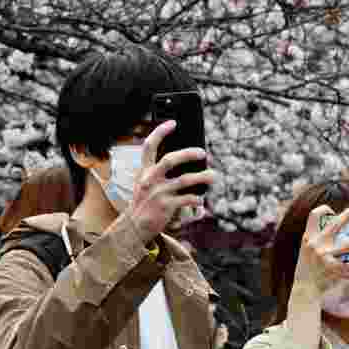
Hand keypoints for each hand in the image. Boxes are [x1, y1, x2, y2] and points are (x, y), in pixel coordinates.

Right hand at [128, 120, 215, 243]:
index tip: (173, 122)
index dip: (160, 132)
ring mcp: (158, 193)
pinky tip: (201, 200)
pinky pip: (187, 199)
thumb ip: (160, 170)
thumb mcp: (146, 182)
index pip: (149, 146)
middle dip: (188, 154)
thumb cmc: (145, 200)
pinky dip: (197, 199)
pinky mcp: (165, 206)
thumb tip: (189, 158)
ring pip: (185, 180)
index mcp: (145, 170)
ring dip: (203, 177)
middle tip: (203, 153)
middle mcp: (150, 179)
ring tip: (213, 176)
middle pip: (170, 160)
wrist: (134, 226)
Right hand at [292, 204, 348, 297]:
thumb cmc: (308, 268)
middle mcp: (315, 243)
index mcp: (308, 237)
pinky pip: (347, 264)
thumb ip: (319, 240)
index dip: (324, 210)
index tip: (333, 212)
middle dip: (347, 214)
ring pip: (347, 245)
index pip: (313, 215)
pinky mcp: (329, 268)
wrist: (303, 289)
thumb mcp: (308, 251)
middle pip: (334, 224)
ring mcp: (322, 255)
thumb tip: (343, 232)